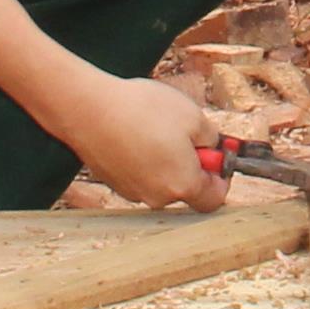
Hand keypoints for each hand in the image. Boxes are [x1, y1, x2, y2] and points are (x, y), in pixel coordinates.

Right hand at [57, 68, 230, 211]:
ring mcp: (132, 191)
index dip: (221, 177)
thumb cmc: (142, 111)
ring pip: (161, 180)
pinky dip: (143, 158)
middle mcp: (157, 196)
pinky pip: (139, 174)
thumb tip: (213, 147)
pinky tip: (135, 131)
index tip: (219, 157)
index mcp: (182, 185)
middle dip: (191, 163)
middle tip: (186, 134)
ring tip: (155, 127)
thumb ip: (212, 138)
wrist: (88, 109)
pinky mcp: (113, 181)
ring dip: (166, 159)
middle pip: (186, 188)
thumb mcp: (193, 116)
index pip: (213, 199)